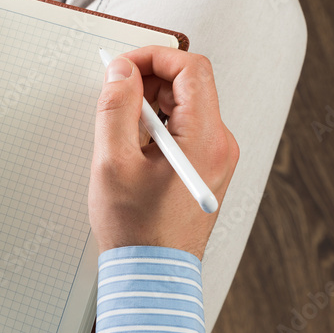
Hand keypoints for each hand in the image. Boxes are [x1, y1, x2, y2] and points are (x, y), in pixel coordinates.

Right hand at [87, 46, 238, 259]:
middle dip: (147, 80)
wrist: (152, 275)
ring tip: (120, 130)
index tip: (122, 67)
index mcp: (204, 139)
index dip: (153, 57)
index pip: (191, 68)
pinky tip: (132, 147)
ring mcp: (217, 157)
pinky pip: (184, 127)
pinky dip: (157, 124)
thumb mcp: (113, 161)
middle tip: (113, 94)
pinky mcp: (206, 167)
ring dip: (150, 104)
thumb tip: (121, 71)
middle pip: (190, 84)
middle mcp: (220, 144)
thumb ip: (116, 107)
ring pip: (185, 105)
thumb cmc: (135, 228)